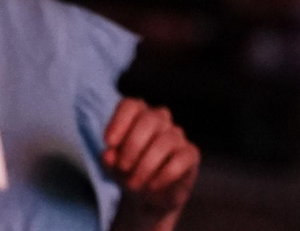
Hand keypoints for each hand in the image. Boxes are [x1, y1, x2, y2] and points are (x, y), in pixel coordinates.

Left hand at [103, 97, 199, 229]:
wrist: (149, 194)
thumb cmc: (127, 170)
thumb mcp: (112, 166)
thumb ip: (108, 158)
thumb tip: (109, 156)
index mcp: (137, 113)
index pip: (131, 105)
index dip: (119, 122)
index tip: (108, 143)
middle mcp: (159, 118)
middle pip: (149, 120)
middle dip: (133, 145)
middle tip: (123, 167)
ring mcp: (177, 135)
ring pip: (165, 141)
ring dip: (146, 165)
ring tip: (134, 183)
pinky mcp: (191, 154)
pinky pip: (180, 159)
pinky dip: (163, 175)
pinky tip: (152, 185)